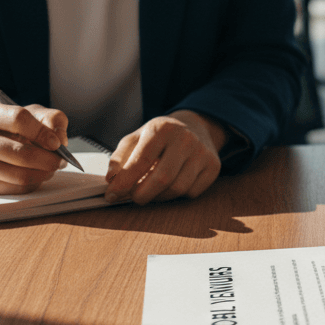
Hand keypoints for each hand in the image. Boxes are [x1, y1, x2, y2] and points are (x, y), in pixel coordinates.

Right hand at [0, 103, 68, 194]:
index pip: (19, 119)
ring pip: (21, 175)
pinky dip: (34, 183)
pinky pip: (16, 188)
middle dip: (49, 160)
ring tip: (52, 167)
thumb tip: (60, 140)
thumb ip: (51, 119)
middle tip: (62, 161)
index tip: (57, 143)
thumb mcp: (31, 114)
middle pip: (22, 154)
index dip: (42, 132)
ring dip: (45, 173)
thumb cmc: (11, 128)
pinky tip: (36, 174)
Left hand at [104, 110, 225, 204]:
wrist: (195, 127)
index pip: (141, 161)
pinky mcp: (213, 167)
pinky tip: (169, 186)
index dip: (124, 182)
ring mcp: (202, 153)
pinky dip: (176, 195)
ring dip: (159, 197)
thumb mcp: (137, 137)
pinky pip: (192, 192)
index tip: (112, 195)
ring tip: (150, 191)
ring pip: (178, 188)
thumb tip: (111, 179)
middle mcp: (185, 139)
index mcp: (162, 129)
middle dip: (142, 195)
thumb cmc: (161, 136)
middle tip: (133, 198)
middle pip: (162, 179)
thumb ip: (120, 157)